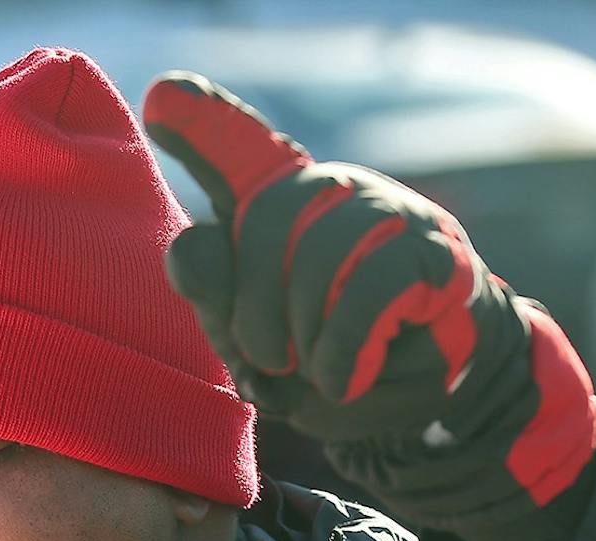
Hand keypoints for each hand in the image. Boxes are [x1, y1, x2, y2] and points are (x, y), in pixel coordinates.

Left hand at [143, 72, 595, 515]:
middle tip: (269, 362)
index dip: (200, 122)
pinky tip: (345, 377)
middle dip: (253, 313)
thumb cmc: (330, 359)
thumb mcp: (256, 346)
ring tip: (317, 374)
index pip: (235, 149)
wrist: (429, 388)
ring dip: (306, 337)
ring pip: (318, 254)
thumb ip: (214, 300)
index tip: (162, 97)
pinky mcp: (432, 249)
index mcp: (274, 205)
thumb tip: (192, 245)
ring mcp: (383, 210)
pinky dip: (345, 348)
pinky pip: (370, 288)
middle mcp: (328, 190)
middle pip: (262, 220)